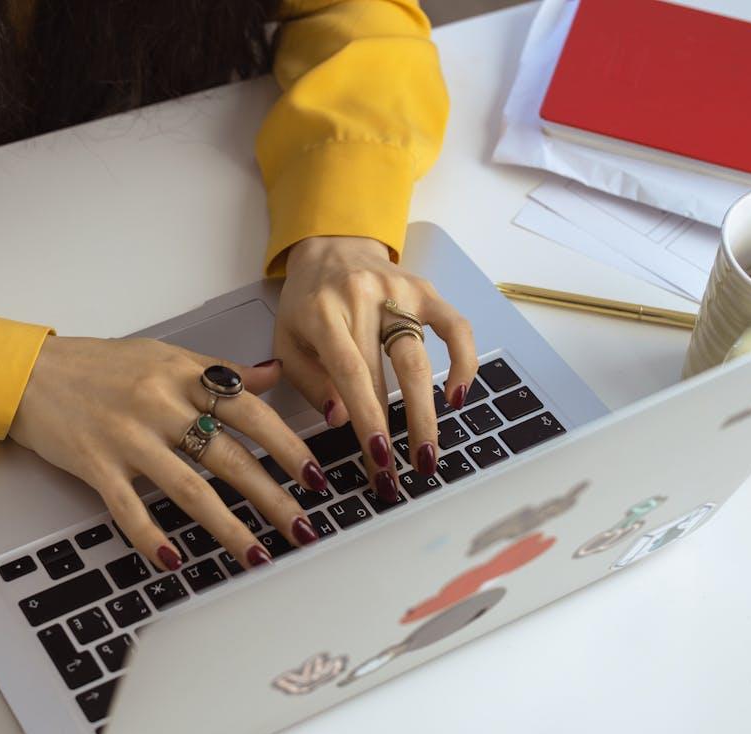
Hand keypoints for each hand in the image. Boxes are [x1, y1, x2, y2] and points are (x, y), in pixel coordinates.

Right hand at [9, 336, 328, 570]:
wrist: (32, 371)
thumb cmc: (99, 365)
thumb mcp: (164, 356)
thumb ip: (219, 371)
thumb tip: (271, 376)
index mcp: (182, 376)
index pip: (249, 412)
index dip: (286, 445)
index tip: (315, 475)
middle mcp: (160, 405)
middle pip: (229, 458)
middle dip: (273, 498)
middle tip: (304, 528)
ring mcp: (128, 437)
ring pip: (189, 489)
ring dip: (228, 528)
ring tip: (258, 555)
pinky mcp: (96, 465)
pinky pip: (130, 509)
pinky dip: (153, 538)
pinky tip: (176, 561)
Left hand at [275, 235, 477, 499]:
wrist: (330, 246)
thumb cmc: (306, 301)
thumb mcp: (287, 338)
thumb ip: (308, 380)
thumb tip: (340, 419)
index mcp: (323, 312)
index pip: (350, 371)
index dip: (367, 416)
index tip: (377, 457)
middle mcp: (364, 298)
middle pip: (388, 371)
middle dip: (398, 428)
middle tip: (404, 472)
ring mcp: (399, 292)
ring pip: (421, 356)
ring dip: (427, 411)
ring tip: (428, 451)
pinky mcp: (426, 290)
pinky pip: (455, 327)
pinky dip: (463, 361)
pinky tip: (456, 396)